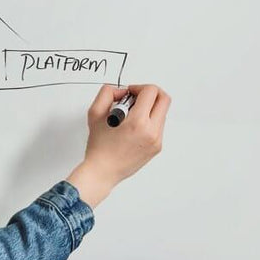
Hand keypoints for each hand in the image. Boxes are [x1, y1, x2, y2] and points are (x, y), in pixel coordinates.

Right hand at [65, 83, 170, 208]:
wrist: (103, 172)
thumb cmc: (99, 148)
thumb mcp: (95, 113)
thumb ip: (107, 93)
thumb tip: (122, 91)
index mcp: (138, 123)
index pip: (151, 92)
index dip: (138, 87)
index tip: (129, 93)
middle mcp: (152, 132)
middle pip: (164, 99)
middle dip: (150, 93)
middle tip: (136, 98)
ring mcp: (157, 141)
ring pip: (162, 112)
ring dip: (149, 107)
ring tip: (131, 116)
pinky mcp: (157, 147)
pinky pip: (159, 126)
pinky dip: (149, 120)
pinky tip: (133, 127)